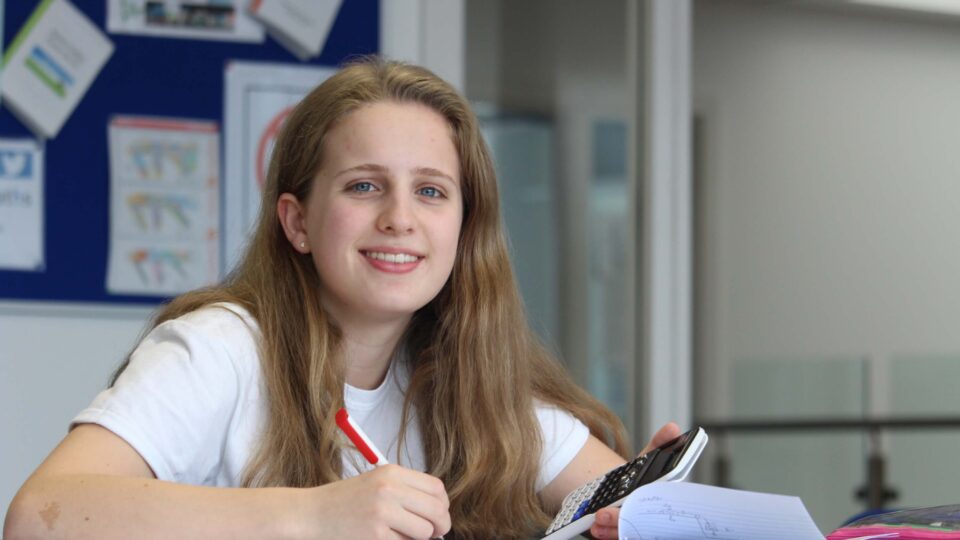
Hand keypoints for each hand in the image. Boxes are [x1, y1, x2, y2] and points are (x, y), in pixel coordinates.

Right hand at [302, 464, 449, 539]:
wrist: (311, 513)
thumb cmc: (344, 501)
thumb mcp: (376, 483)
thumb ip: (406, 492)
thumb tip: (438, 512)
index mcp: (392, 472)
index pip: (436, 488)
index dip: (443, 505)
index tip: (438, 515)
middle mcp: (390, 489)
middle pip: (436, 509)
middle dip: (440, 526)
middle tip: (434, 533)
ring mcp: (383, 512)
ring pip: (424, 531)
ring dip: (419, 538)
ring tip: (403, 535)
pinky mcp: (375, 534)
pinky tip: (386, 538)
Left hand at [589, 422, 681, 538]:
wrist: (623, 495)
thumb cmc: (639, 480)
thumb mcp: (647, 461)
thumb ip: (659, 445)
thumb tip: (673, 427)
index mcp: (661, 500)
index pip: (661, 510)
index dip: (648, 510)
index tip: (631, 503)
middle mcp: (653, 518)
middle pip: (641, 526)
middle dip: (620, 520)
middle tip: (602, 513)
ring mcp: (640, 528)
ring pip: (629, 535)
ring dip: (611, 530)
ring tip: (596, 520)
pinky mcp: (626, 535)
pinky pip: (620, 538)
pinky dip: (608, 535)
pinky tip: (596, 530)